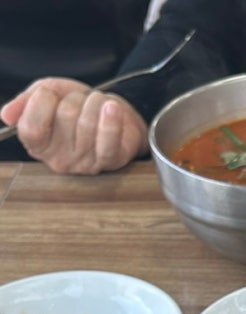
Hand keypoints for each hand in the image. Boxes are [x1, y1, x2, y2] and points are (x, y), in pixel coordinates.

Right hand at [0, 78, 148, 174]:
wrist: (112, 112)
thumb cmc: (78, 105)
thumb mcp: (47, 95)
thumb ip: (25, 102)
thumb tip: (6, 116)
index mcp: (38, 145)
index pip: (31, 127)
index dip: (42, 101)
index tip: (51, 94)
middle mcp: (59, 160)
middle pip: (65, 116)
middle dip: (75, 98)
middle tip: (81, 102)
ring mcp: (85, 164)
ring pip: (87, 121)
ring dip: (94, 102)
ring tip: (97, 105)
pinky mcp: (109, 161)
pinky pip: (108, 141)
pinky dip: (110, 121)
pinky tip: (111, 108)